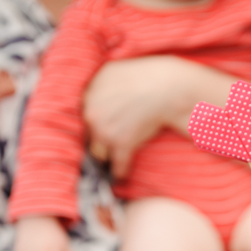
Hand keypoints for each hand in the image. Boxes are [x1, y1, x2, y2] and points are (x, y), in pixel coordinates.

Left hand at [84, 56, 189, 177]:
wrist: (166, 87)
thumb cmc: (147, 77)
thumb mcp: (114, 72)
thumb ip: (99, 85)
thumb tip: (94, 97)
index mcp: (89, 93)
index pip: (84, 116)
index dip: (92, 126)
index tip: (97, 132)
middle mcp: (92, 112)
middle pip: (88, 135)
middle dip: (97, 142)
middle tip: (103, 150)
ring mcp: (105, 130)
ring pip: (99, 153)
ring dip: (106, 159)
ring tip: (110, 167)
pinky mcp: (122, 144)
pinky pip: (118, 164)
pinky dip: (120, 172)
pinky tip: (122, 178)